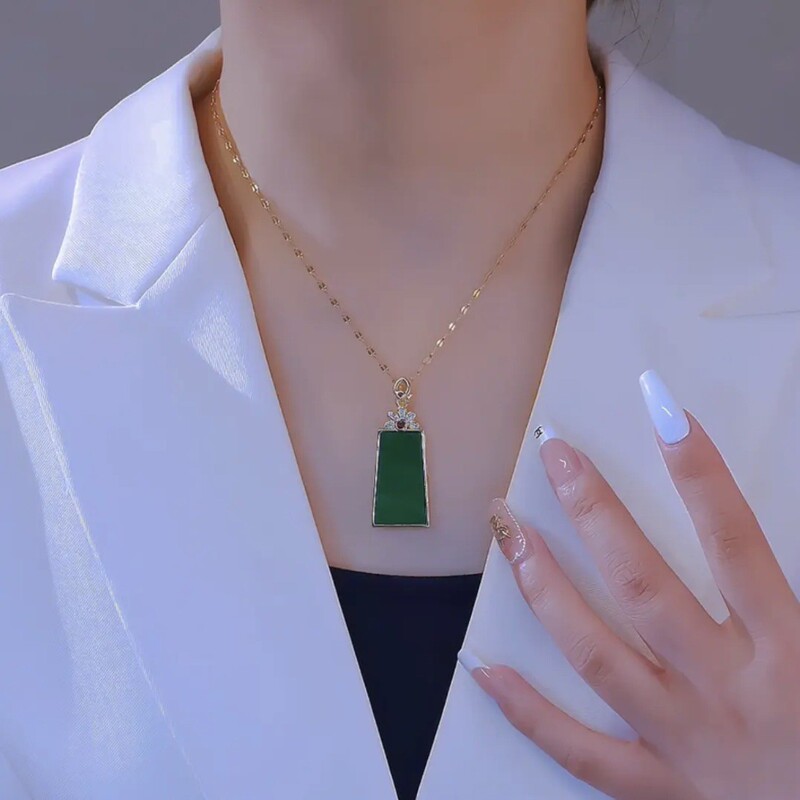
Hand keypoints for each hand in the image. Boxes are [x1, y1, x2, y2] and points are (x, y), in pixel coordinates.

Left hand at [462, 371, 799, 799]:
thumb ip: (790, 591)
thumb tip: (745, 538)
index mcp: (785, 653)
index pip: (735, 542)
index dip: (701, 473)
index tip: (663, 408)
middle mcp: (725, 689)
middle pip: (645, 585)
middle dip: (597, 511)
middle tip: (555, 453)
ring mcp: (684, 741)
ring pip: (598, 654)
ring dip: (546, 588)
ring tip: (507, 530)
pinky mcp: (659, 790)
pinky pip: (579, 752)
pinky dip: (526, 710)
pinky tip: (480, 666)